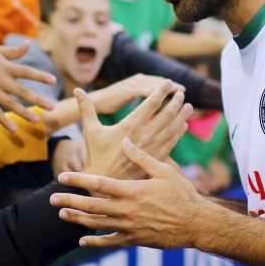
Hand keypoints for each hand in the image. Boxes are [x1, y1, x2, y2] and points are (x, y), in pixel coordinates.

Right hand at [0, 42, 56, 130]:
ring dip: (24, 113)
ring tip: (37, 120)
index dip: (40, 76)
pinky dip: (4, 121)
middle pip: (22, 91)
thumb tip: (30, 44)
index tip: (54, 81)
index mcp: (5, 66)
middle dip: (38, 100)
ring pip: (10, 105)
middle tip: (52, 107)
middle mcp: (0, 80)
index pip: (26, 71)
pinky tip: (14, 129)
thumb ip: (14, 52)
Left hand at [51, 139, 206, 248]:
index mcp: (132, 191)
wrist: (197, 223)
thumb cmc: (182, 194)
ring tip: (62, 214)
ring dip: (78, 219)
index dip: (78, 180)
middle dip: (70, 201)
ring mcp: (130, 227)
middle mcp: (127, 210)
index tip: (62, 177)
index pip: (99, 184)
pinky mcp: (135, 240)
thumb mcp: (164, 170)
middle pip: (92, 205)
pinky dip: (95, 242)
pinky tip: (82, 241)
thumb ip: (141, 157)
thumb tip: (124, 141)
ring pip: (97, 224)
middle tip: (51, 198)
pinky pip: (111, 242)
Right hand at [76, 80, 191, 180]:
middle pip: (166, 114)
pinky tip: (183, 125)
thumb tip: (77, 90)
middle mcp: (144, 135)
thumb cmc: (96, 154)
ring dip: (181, 115)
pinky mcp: (156, 159)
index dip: (161, 92)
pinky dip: (179, 132)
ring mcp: (152, 148)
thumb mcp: (90, 130)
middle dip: (175, 102)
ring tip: (187, 105)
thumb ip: (86, 108)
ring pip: (172, 128)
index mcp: (130, 125)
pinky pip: (172, 142)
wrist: (104, 181)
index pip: (151, 103)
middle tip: (181, 93)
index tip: (168, 83)